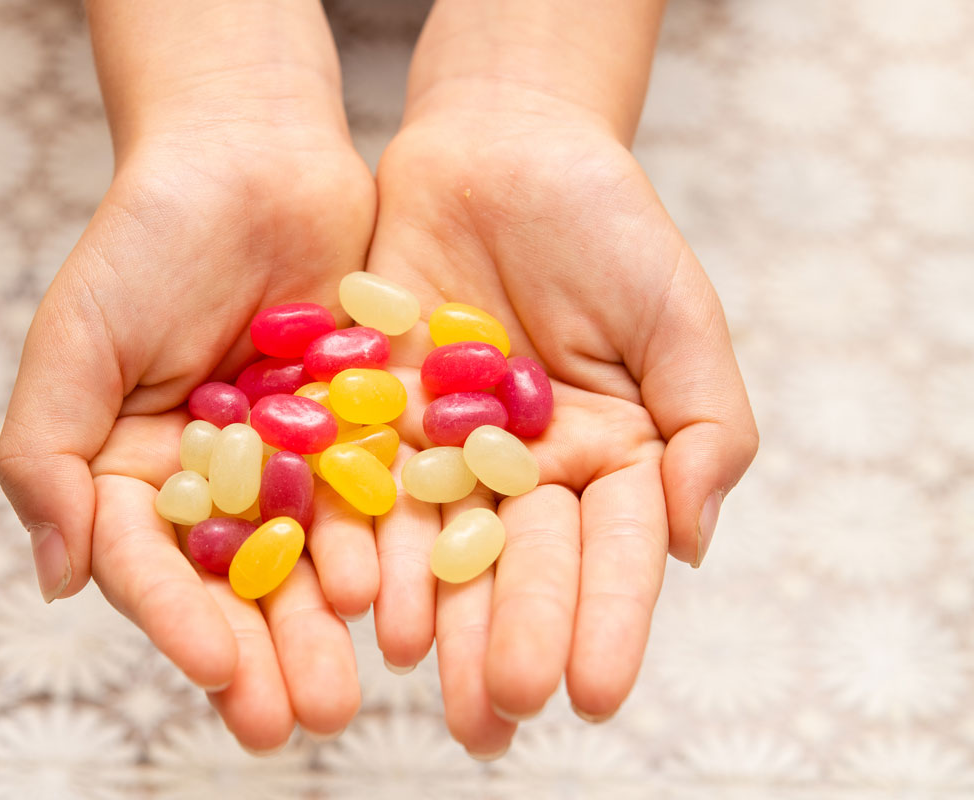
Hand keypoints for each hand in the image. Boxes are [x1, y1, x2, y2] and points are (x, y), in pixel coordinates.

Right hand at [0, 126, 377, 747]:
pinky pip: (371, 495)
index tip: (216, 673)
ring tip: (348, 690)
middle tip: (298, 718)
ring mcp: (292, 456)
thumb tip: (57, 579)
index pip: (152, 564)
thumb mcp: (76, 339)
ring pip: (308, 556)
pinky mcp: (358, 426)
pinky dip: (382, 548)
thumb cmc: (146, 237)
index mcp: (135, 469)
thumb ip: (47, 455)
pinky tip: (397, 599)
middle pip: (236, 581)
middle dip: (264, 652)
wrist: (250, 154)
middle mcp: (215, 478)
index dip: (179, 622)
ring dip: (324, 624)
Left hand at [368, 105, 757, 755]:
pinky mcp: (376, 418)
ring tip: (424, 674)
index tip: (595, 694)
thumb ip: (706, 427)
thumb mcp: (679, 316)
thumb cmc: (609, 226)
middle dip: (512, 637)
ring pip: (439, 544)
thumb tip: (694, 547)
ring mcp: (446, 451)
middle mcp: (525, 471)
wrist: (503, 149)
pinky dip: (365, 539)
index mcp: (609, 459)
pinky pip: (368, 485)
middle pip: (520, 566)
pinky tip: (358, 596)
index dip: (606, 621)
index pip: (612, 553)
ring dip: (432, 612)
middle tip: (497, 714)